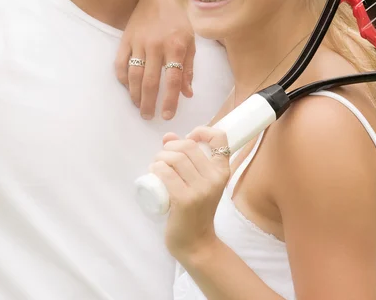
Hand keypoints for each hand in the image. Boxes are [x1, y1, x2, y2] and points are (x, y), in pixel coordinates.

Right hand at [116, 0, 194, 119]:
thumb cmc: (178, 18)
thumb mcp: (191, 40)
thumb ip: (189, 68)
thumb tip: (188, 93)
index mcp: (176, 46)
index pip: (173, 80)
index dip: (170, 101)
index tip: (168, 115)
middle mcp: (156, 45)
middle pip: (150, 82)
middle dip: (149, 103)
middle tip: (148, 116)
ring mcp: (139, 42)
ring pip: (134, 75)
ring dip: (135, 95)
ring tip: (138, 106)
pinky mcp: (126, 38)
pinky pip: (120, 63)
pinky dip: (122, 78)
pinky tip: (127, 87)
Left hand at [149, 127, 231, 260]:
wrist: (196, 243)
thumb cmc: (196, 210)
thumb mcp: (197, 182)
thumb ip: (186, 158)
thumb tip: (168, 136)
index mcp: (222, 171)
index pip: (220, 138)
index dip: (202, 131)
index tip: (189, 137)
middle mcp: (215, 179)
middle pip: (188, 146)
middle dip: (169, 147)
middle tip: (162, 158)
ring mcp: (201, 190)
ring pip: (175, 158)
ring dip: (159, 158)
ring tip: (156, 167)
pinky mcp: (185, 200)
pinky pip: (166, 174)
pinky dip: (156, 169)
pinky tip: (153, 173)